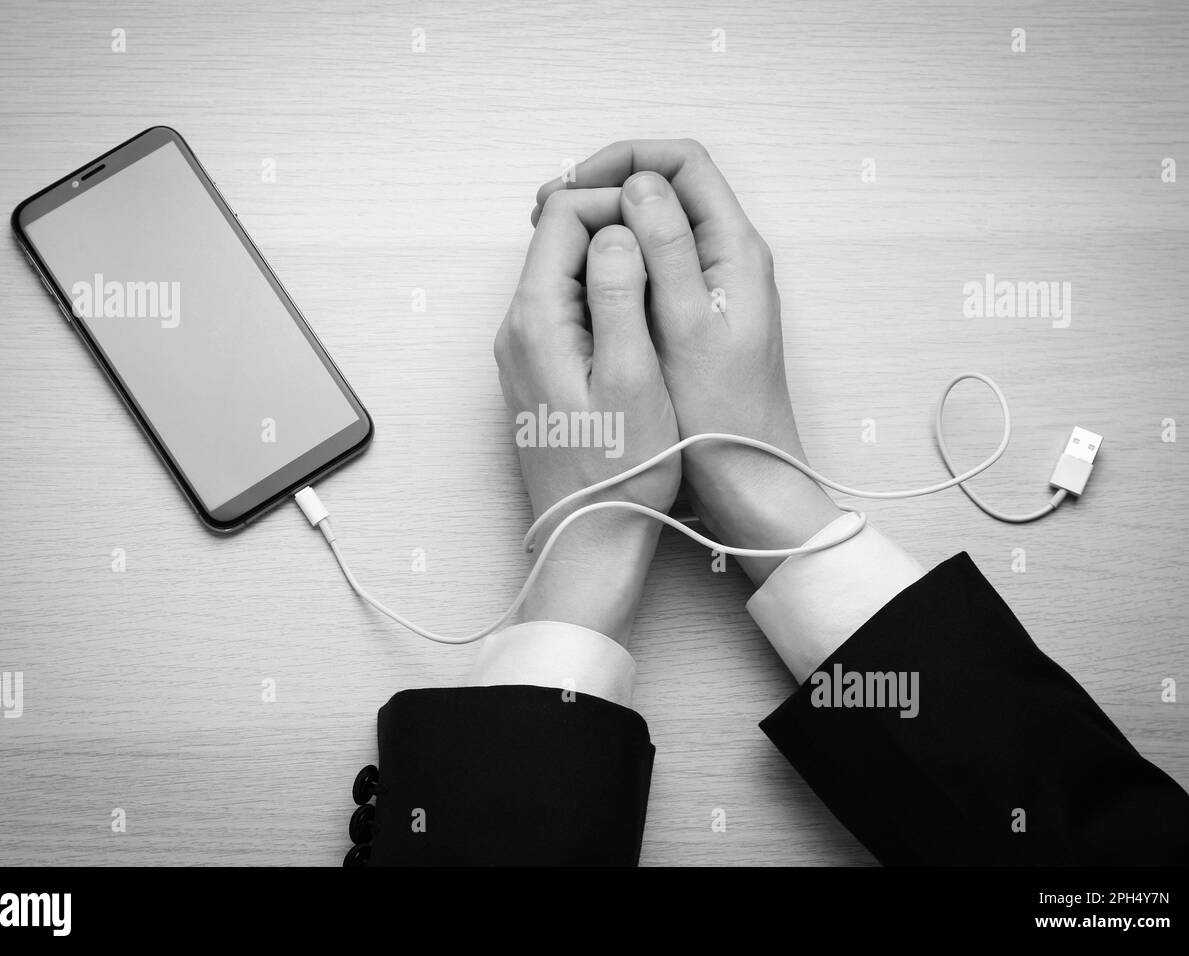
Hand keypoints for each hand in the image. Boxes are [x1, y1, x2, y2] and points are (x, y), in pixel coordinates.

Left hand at [494, 188, 679, 642]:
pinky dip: (604, 294)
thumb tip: (617, 230)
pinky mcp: (538, 369)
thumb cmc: (618, 471)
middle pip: (559, 237)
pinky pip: (567, 306)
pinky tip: (641, 319)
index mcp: (536, 319)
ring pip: (565, 270)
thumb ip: (618, 296)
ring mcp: (524, 348)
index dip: (616, 201)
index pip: (563, 214)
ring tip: (664, 280)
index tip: (661, 220)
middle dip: (615, 224)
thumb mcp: (632, 378)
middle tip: (670, 242)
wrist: (588, 536)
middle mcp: (518, 327)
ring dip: (613, 260)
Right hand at [534, 140, 840, 586]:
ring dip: (605, 222)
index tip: (574, 185)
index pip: (684, 164)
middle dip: (606, 186)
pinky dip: (613, 258)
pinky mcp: (694, 314)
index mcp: (735, 250)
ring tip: (553, 240)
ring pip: (655, 226)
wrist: (748, 479)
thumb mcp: (688, 330)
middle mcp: (727, 258)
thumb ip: (668, 252)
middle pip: (666, 188)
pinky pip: (651, 263)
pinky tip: (580, 279)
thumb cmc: (724, 418)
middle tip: (547, 211)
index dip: (625, 160)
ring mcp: (711, 286)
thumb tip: (640, 186)